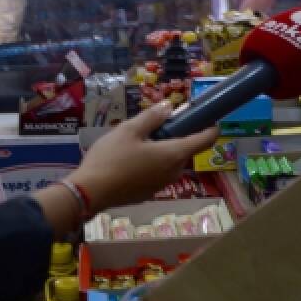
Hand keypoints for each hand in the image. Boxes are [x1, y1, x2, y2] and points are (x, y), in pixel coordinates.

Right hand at [66, 102, 217, 212]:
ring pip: (170, 163)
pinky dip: (153, 163)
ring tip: (139, 140)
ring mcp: (161, 185)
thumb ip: (152, 117)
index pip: (204, 140)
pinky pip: (158, 173)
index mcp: (173, 154)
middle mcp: (173, 172)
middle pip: (185, 151)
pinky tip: (131, 159)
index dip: (211, 128)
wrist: (89, 192)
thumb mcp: (129, 130)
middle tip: (158, 124)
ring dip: (163, 150)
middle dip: (178, 136)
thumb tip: (169, 106)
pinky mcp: (148, 193)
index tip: (211, 118)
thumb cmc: (112, 157)